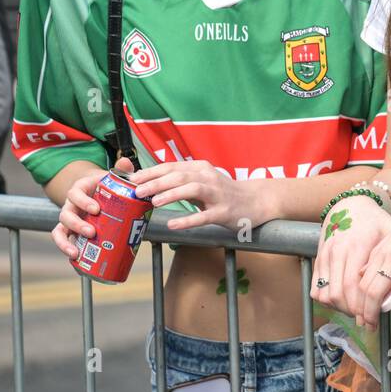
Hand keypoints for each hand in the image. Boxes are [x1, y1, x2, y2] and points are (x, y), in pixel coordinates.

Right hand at [51, 157, 133, 258]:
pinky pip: (64, 241)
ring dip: (65, 242)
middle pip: (65, 214)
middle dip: (77, 225)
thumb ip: (121, 170)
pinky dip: (67, 250)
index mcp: (80, 189)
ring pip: (60, 230)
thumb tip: (126, 163)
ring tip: (76, 252)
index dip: (83, 201)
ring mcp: (70, 219)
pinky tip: (75, 260)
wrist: (99, 190)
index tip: (96, 209)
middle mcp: (71, 205)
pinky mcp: (72, 231)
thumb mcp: (113, 176)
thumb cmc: (107, 184)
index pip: (75, 193)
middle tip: (92, 232)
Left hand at [128, 159, 260, 231]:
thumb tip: (151, 185)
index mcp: (201, 169)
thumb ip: (181, 182)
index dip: (152, 172)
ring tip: (154, 202)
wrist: (256, 201)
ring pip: (192, 190)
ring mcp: (218, 195)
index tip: (133, 179)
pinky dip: (188, 220)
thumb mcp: (203, 182)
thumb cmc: (224, 193)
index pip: (172, 167)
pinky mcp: (224, 212)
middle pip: (180, 176)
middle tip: (138, 191)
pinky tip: (173, 224)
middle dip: (157, 182)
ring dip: (171, 194)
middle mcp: (209, 178)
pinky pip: (204, 216)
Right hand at [309, 195, 390, 322]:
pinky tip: (343, 302)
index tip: (374, 320)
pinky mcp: (318, 259)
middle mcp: (339, 251)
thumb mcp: (390, 232)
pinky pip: (316, 289)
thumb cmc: (375, 221)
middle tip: (367, 322)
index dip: (364, 307)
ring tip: (356, 312)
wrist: (350, 204)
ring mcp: (326, 255)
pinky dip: (327, 301)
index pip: (356, 286)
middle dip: (354, 313)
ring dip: (340, 309)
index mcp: (359, 245)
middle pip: (341, 294)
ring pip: (327, 294)